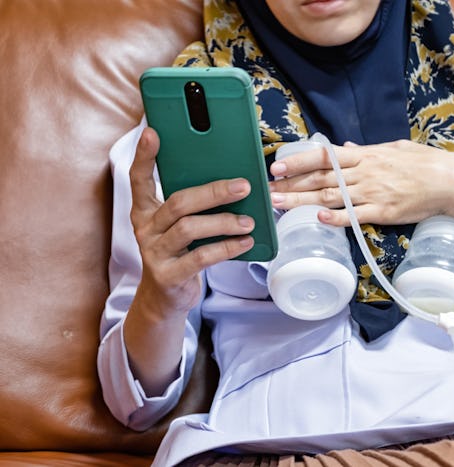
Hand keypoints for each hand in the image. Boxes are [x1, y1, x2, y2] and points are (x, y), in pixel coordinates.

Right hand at [124, 127, 254, 394]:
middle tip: (244, 186)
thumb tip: (235, 182)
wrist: (166, 299)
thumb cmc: (180, 253)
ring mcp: (154, 253)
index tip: (152, 133)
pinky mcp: (168, 276)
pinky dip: (226, 248)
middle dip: (214, 192)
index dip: (144, 156)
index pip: (139, 179)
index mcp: (145, 211)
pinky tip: (245, 243)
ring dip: (224, 222)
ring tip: (249, 222)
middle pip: (178, 202)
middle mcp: (145, 229)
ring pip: (190, 228)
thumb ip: (194, 206)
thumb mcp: (181, 227)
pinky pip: (200, 257)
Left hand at [268, 140, 453, 241]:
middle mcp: (364, 172)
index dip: (298, 161)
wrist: (449, 181)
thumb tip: (345, 147)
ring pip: (331, 197)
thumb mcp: (393, 149)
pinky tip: (317, 218)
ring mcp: (373, 193)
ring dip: (302, 201)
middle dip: (291, 185)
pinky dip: (335, 217)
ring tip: (280, 206)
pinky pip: (354, 216)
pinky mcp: (383, 213)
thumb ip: (366, 150)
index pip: (324, 156)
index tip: (277, 167)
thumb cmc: (423, 163)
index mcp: (365, 155)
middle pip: (321, 178)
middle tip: (268, 191)